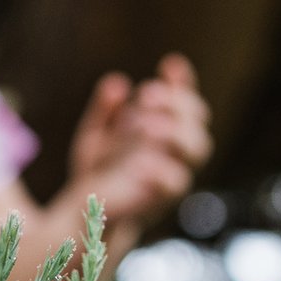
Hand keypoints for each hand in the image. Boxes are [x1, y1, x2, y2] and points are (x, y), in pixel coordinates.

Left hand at [66, 54, 211, 231]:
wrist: (81, 215)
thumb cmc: (97, 173)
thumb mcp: (96, 135)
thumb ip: (105, 110)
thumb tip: (117, 84)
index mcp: (165, 134)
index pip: (186, 104)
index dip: (183, 84)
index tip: (169, 65)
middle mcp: (174, 154)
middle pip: (198, 122)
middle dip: (178, 103)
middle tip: (147, 96)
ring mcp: (170, 176)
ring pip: (197, 149)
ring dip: (175, 129)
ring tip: (140, 123)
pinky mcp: (158, 200)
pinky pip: (173, 184)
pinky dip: (160, 169)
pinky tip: (138, 162)